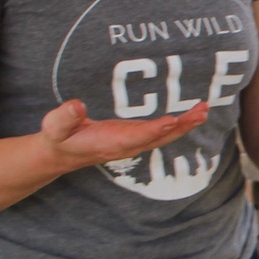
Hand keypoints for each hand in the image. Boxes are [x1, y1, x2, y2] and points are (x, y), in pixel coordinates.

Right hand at [40, 98, 207, 168]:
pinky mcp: (135, 136)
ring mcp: (133, 142)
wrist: (62, 153)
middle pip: (159, 138)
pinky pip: (161, 131)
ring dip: (185, 124)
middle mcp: (126, 145)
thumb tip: (77, 105)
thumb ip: (65, 116)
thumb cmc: (59, 137)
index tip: (171, 120)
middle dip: (181, 127)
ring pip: (164, 135)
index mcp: (110, 144)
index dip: (154, 130)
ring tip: (203, 110)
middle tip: (201, 113)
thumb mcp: (55, 126)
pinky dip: (177, 123)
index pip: (135, 137)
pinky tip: (191, 115)